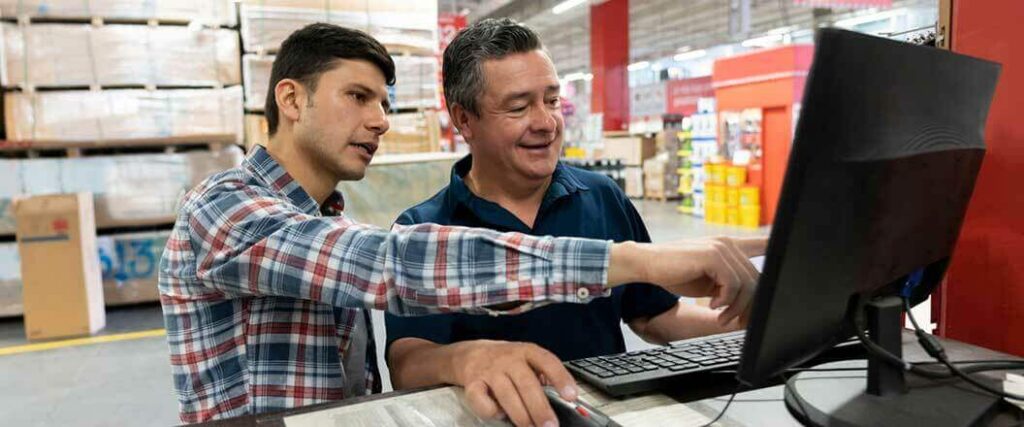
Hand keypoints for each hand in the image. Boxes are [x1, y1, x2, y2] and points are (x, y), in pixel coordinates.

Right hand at [450, 340, 575, 426]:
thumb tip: (562, 400)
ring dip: (522, 417)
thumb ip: (543, 374)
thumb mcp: (526, 359)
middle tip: (551, 426)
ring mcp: (490, 371)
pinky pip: (483, 403)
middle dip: (540, 409)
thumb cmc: (505, 362)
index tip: (571, 396)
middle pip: (527, 384)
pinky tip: (500, 414)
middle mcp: (509, 359)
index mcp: (527, 351)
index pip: (547, 361)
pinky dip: (493, 413)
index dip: (561, 378)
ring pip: (508, 396)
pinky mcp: (473, 384)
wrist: (469, 354)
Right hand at [610, 236, 761, 324]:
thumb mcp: (708, 282)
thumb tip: (748, 306)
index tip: (786, 257)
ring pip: (747, 284)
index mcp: (728, 247)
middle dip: (748, 305)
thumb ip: (727, 286)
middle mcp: (728, 244)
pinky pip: (733, 284)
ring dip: (735, 307)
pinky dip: (725, 301)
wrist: (648, 264)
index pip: (761, 244)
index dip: (776, 249)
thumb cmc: (675, 273)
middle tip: (731, 319)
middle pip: (757, 279)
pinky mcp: (713, 255)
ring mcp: (722, 248)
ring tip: (719, 314)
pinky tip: (711, 305)